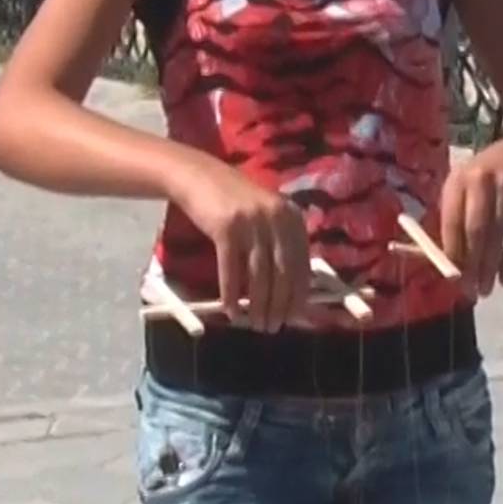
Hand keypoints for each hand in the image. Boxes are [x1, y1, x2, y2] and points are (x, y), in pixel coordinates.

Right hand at [178, 163, 310, 332]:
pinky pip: (231, 270)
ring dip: (258, 305)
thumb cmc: (234, 202)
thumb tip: (290, 291)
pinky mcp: (226, 228)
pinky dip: (231, 294)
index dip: (299, 294)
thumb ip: (281, 244)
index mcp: (292, 218)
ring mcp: (252, 222)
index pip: (303, 264)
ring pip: (259, 275)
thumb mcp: (267, 216)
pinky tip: (231, 310)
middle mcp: (276, 218)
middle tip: (273, 327)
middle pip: (284, 273)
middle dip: (280, 305)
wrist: (199, 177)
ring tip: (255, 324)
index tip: (295, 317)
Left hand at [437, 153, 502, 298]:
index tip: (452, 279)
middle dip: (472, 264)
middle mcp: (480, 179)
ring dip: (491, 266)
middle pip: (474, 229)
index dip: (451, 251)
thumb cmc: (496, 178)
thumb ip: (459, 220)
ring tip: (487, 290)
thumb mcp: (473, 189)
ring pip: (496, 234)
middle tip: (470, 291)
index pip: (451, 220)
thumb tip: (447, 263)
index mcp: (458, 180)